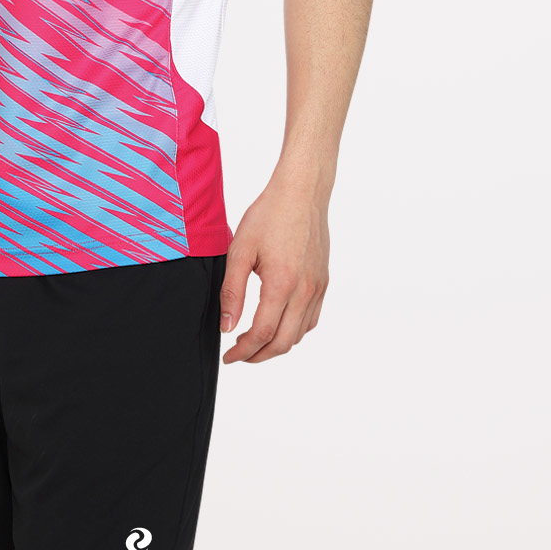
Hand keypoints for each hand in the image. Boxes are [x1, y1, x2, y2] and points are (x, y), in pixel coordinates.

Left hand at [220, 172, 329, 363]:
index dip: (243, 351)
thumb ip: (231, 291)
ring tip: (255, 343)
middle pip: (283, 342)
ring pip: (299, 334)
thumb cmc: (269, 215)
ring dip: (277, 346)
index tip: (228, 356)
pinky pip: (311, 319)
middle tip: (239, 356)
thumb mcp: (240, 250)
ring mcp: (317, 288)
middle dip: (258, 356)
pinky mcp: (323, 282)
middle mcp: (304, 291)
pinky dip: (294, 331)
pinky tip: (279, 325)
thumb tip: (227, 326)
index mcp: (282, 284)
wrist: (301, 193)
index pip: (261, 334)